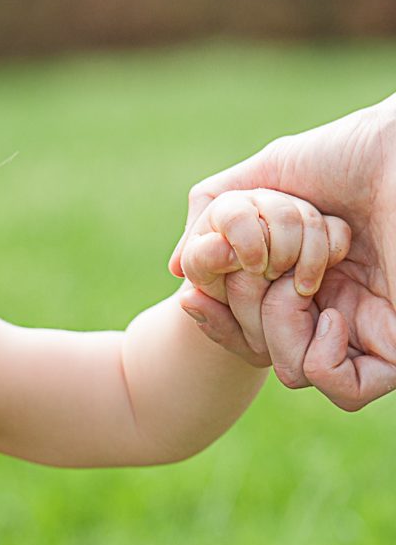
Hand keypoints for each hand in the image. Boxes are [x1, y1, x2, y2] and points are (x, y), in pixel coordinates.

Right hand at [171, 100, 395, 406]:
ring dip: (280, 334)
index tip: (197, 296)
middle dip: (244, 320)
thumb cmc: (348, 153)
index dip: (216, 319)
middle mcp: (335, 301)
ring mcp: (367, 325)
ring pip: (297, 373)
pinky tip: (333, 317)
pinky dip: (322, 362)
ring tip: (302, 286)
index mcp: (306, 272)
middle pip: (265, 353)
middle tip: (266, 272)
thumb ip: (214, 214)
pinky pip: (348, 391)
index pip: (249, 326)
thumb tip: (177, 270)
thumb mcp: (263, 176)